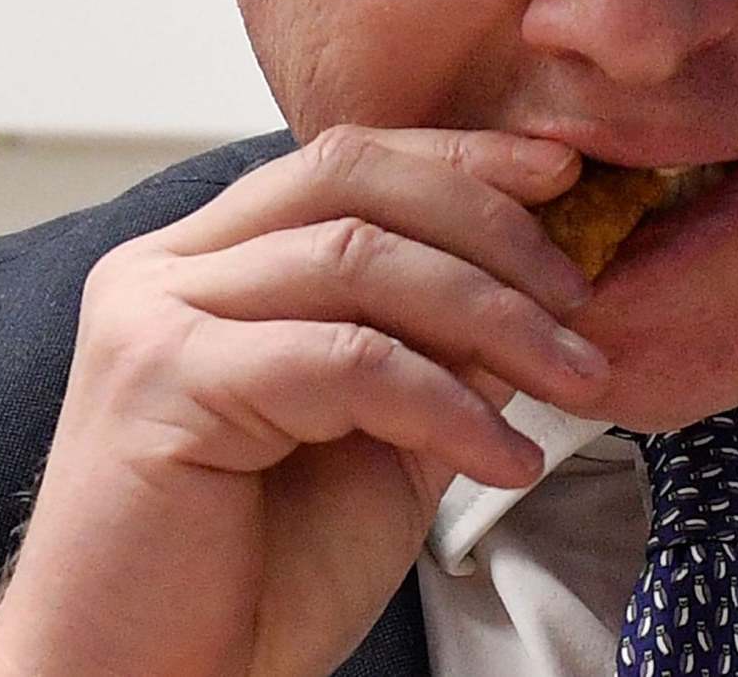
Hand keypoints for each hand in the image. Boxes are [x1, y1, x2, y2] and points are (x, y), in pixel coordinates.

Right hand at [0, 127, 604, 676]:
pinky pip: (345, 359)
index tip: (566, 178)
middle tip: (583, 295)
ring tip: (576, 378)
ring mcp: (154, 316)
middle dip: (491, 225)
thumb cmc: (251, 577)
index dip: (462, 159)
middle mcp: (166, 267)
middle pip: (351, 178)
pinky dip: (446, 401)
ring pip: (359, 258)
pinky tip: (505, 457)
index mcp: (205, 260)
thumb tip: (542, 280)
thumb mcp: (380, 437)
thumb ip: (437, 349)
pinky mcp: (164, 382)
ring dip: (494, 314)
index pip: (347, 162)